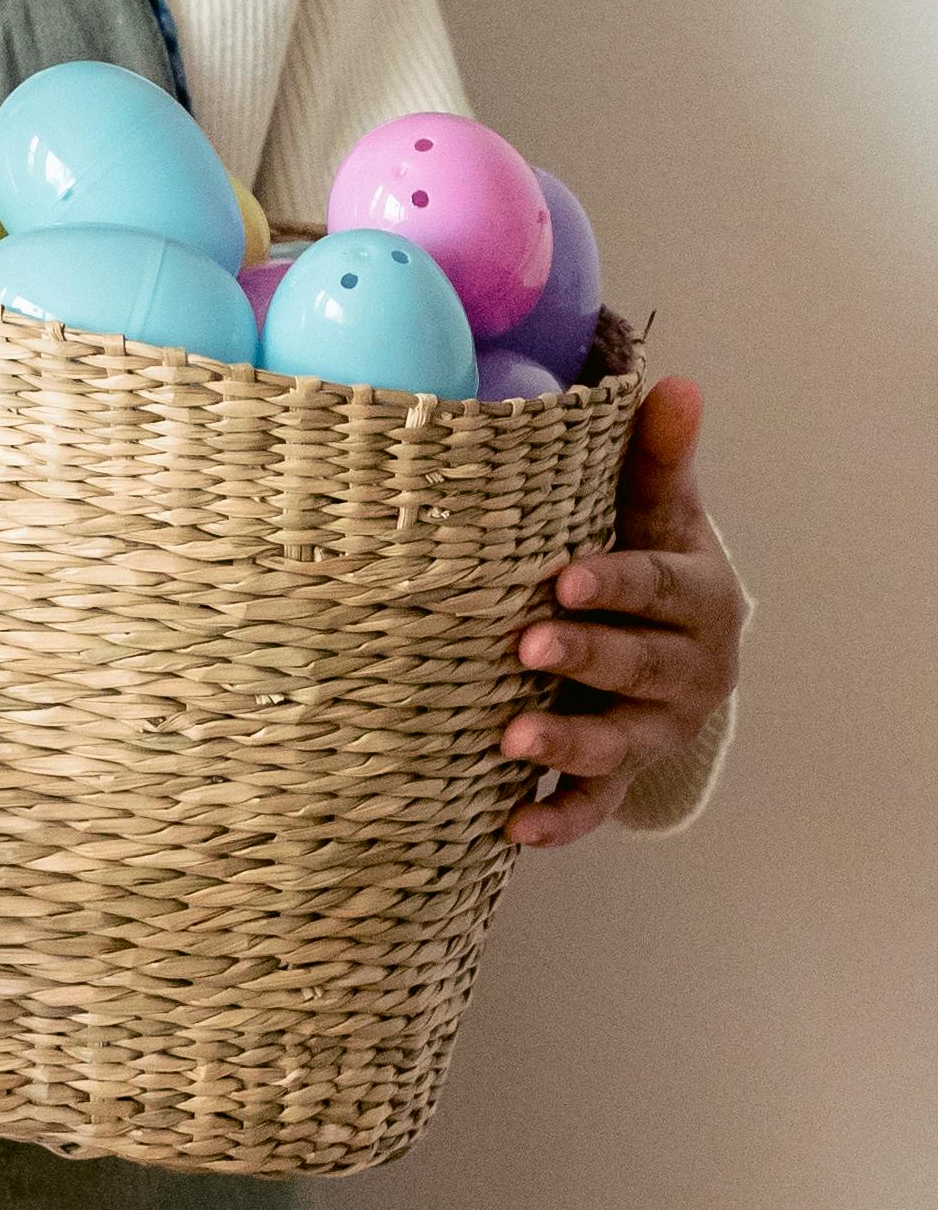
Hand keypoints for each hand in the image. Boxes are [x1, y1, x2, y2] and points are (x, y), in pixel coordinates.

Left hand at [502, 375, 744, 844]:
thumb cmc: (648, 559)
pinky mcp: (621, 774)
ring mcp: (653, 730)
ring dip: (567, 747)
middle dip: (585, 658)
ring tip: (512, 742)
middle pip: (637, 667)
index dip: (615, 585)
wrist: (674, 644)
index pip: (658, 588)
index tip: (565, 578)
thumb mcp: (657, 510)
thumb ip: (657, 457)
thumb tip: (673, 383)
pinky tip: (512, 826)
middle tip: (527, 647)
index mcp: (698, 599)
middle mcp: (687, 671)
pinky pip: (594, 805)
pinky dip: (557, 819)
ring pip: (616, 744)